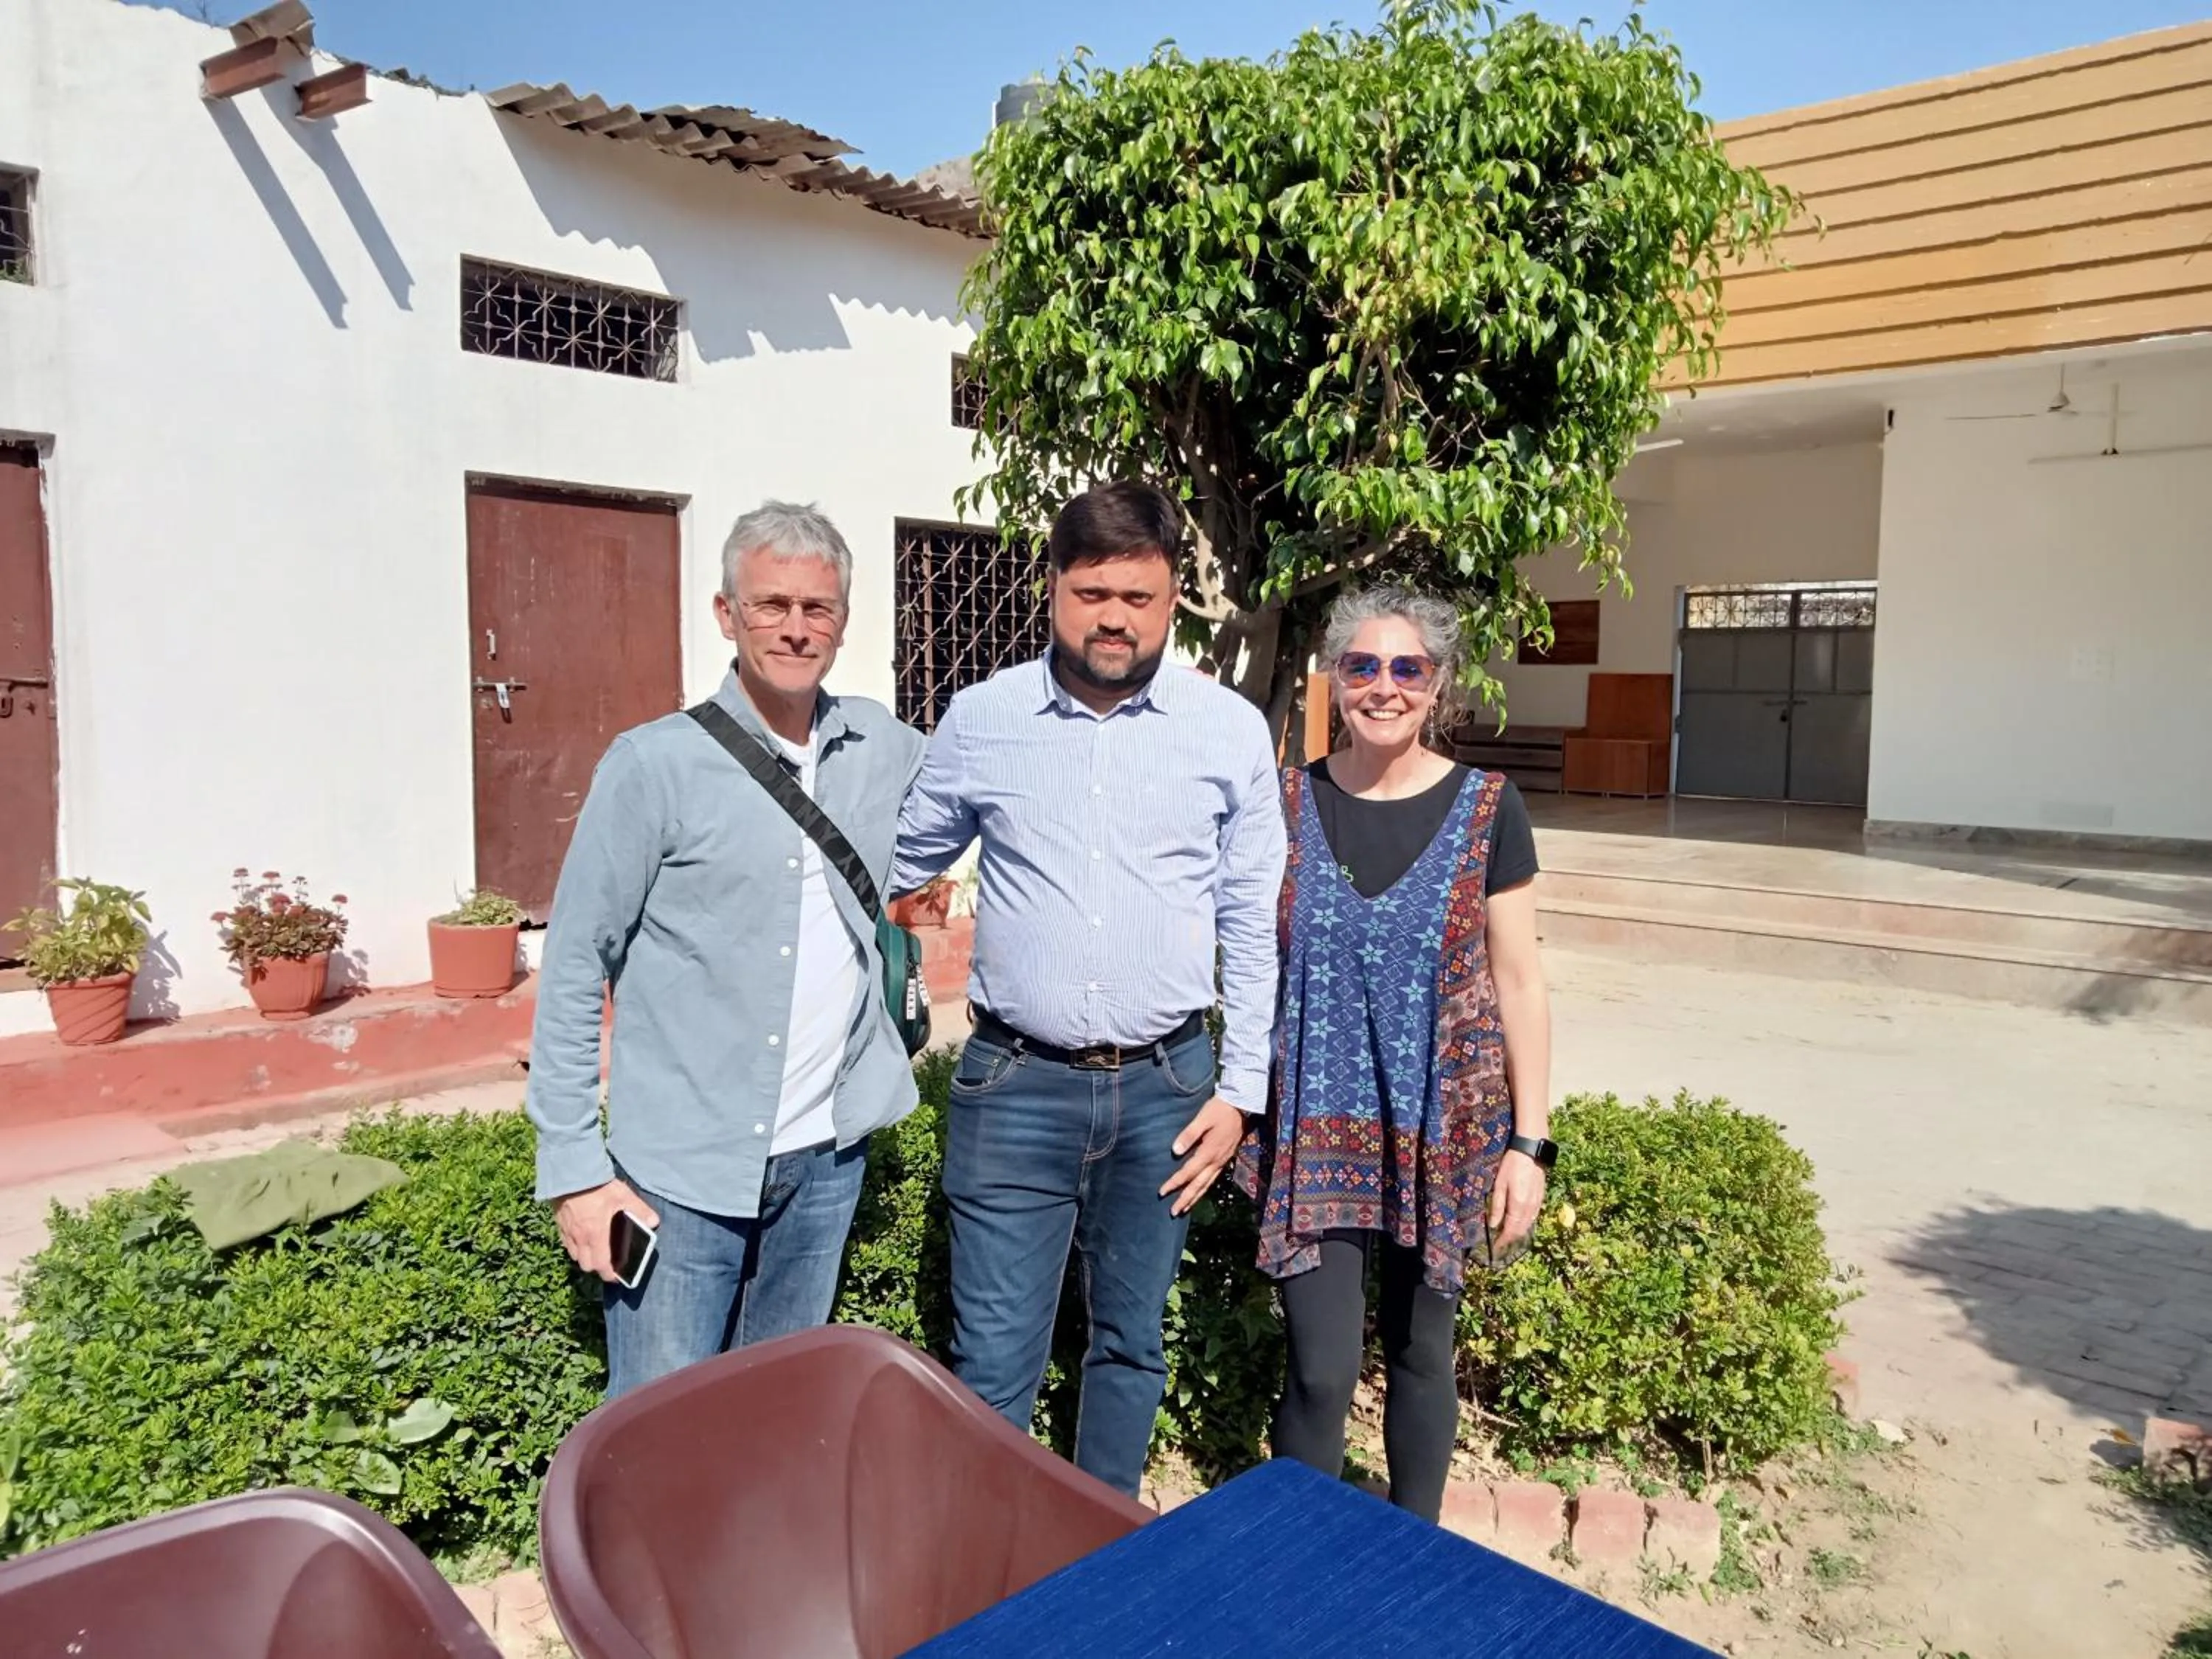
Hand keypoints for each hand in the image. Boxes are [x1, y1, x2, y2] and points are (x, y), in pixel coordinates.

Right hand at [554, 1180, 659, 1282]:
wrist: (571, 1173)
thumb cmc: (598, 1186)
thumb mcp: (623, 1196)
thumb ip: (639, 1211)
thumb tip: (653, 1222)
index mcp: (597, 1235)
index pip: (601, 1265)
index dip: (609, 1274)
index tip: (616, 1276)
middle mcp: (580, 1238)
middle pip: (586, 1265)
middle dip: (597, 1267)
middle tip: (607, 1262)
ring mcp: (568, 1232)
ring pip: (575, 1256)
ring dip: (585, 1258)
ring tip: (596, 1250)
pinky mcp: (560, 1225)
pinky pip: (566, 1244)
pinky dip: (575, 1247)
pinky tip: (583, 1238)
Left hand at [1160, 1096, 1244, 1217]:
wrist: (1242, 1106)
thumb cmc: (1219, 1110)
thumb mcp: (1202, 1118)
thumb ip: (1189, 1135)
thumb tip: (1175, 1151)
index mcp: (1209, 1152)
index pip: (1188, 1172)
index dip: (1175, 1183)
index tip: (1162, 1192)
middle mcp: (1216, 1161)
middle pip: (1198, 1185)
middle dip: (1185, 1199)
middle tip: (1173, 1212)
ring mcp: (1222, 1161)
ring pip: (1207, 1184)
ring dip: (1195, 1198)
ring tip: (1185, 1209)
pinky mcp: (1225, 1159)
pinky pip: (1213, 1179)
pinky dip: (1204, 1189)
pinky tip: (1199, 1192)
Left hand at [1486, 1148, 1546, 1253]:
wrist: (1531, 1151)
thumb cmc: (1511, 1165)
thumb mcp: (1499, 1184)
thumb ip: (1497, 1206)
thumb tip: (1493, 1225)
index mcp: (1518, 1206)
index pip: (1511, 1230)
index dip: (1503, 1241)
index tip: (1496, 1248)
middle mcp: (1530, 1208)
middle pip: (1521, 1230)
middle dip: (1511, 1239)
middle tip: (1500, 1242)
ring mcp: (1537, 1203)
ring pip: (1528, 1224)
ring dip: (1518, 1232)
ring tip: (1507, 1234)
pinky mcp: (1541, 1198)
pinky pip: (1533, 1216)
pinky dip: (1525, 1223)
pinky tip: (1519, 1221)